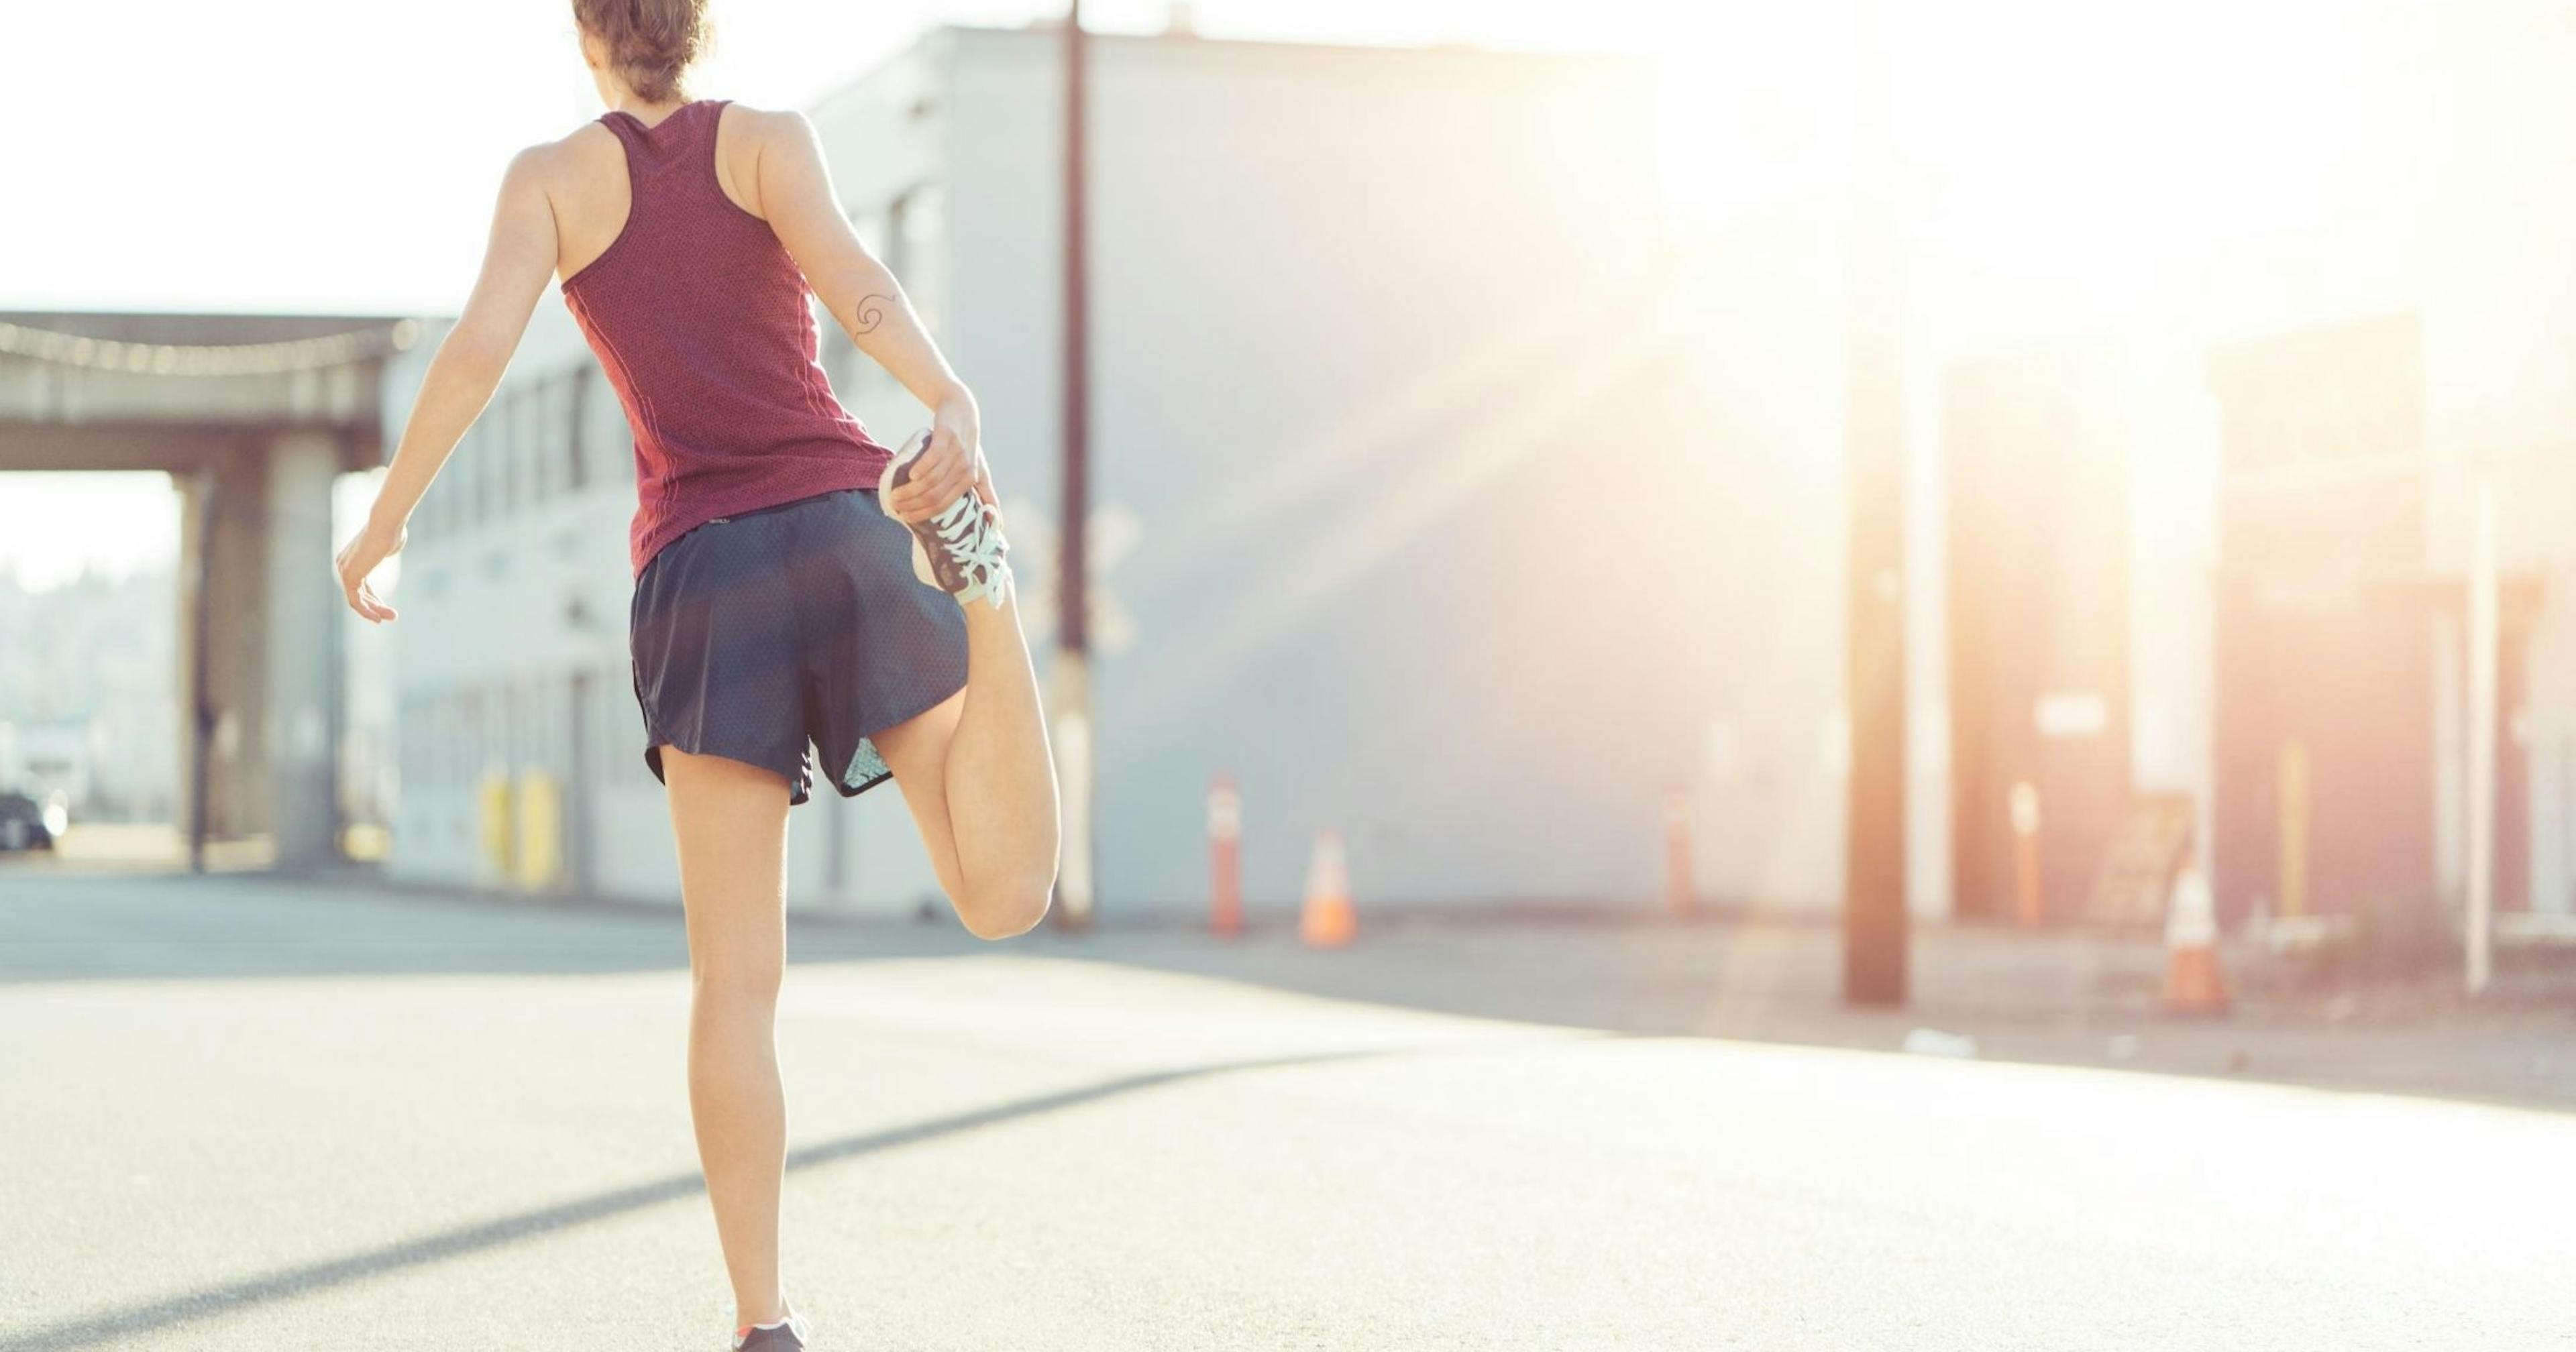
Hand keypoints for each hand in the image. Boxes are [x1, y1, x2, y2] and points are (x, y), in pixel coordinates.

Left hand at [334, 513, 405, 623]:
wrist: (387, 525)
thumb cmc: (392, 531)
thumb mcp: (388, 545)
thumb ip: (385, 550)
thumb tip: (391, 545)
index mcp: (351, 559)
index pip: (360, 586)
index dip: (374, 599)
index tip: (387, 609)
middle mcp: (343, 565)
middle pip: (359, 594)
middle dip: (376, 607)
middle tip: (393, 616)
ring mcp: (344, 570)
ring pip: (357, 600)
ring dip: (375, 611)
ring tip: (392, 617)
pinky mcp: (349, 576)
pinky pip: (355, 600)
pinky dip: (367, 610)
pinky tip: (379, 617)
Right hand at [883, 395, 984, 523]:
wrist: (962, 411)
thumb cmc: (968, 446)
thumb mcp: (980, 470)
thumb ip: (986, 494)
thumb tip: (999, 525)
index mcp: (971, 481)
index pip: (944, 505)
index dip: (923, 514)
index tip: (905, 517)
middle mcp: (965, 468)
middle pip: (934, 495)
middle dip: (911, 504)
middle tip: (894, 505)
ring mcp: (956, 452)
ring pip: (931, 480)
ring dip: (910, 490)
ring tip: (894, 493)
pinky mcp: (947, 437)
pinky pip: (933, 458)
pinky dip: (920, 469)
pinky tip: (909, 475)